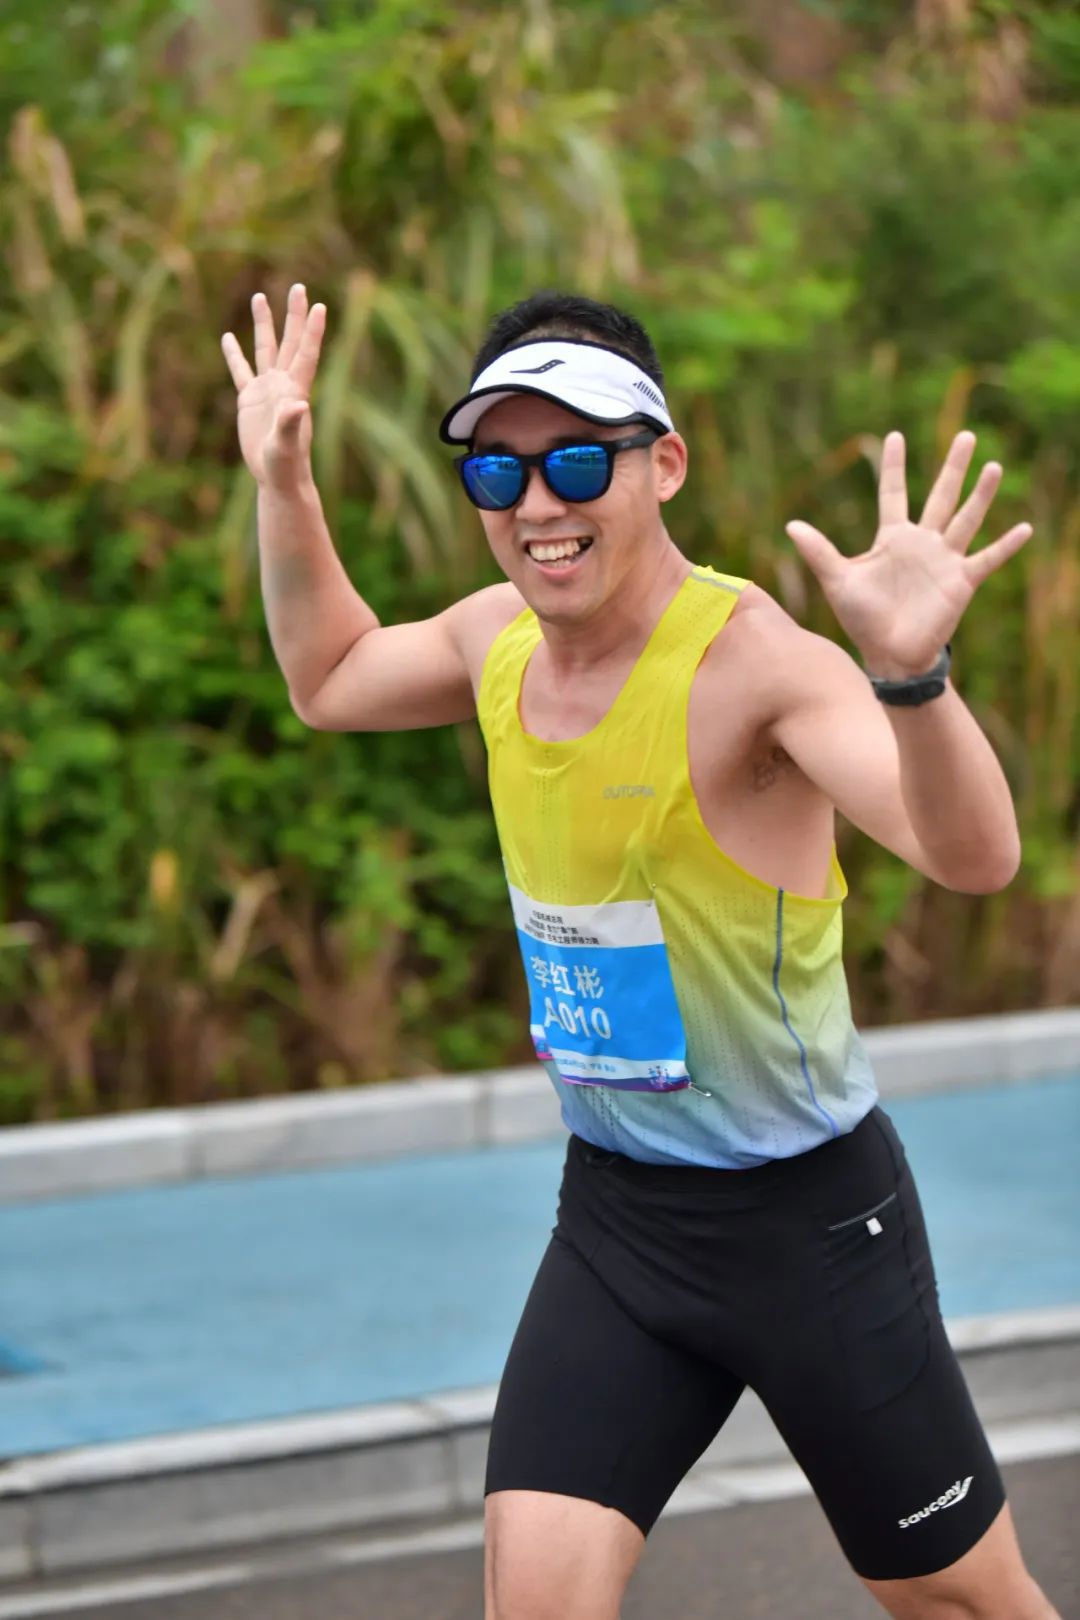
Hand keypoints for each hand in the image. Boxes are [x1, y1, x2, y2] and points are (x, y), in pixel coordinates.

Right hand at [221, 284, 326, 489]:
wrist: (277, 477)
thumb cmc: (286, 464)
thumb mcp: (286, 444)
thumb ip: (290, 424)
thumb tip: (298, 405)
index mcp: (295, 390)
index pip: (305, 354)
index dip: (312, 331)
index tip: (319, 306)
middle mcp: (283, 384)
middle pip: (289, 341)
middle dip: (293, 315)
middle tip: (298, 286)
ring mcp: (266, 390)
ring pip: (265, 349)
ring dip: (264, 323)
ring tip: (260, 296)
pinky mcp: (249, 400)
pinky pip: (240, 370)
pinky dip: (234, 354)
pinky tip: (228, 336)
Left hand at [785, 431, 1032, 678]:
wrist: (889, 655)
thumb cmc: (863, 620)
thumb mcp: (838, 582)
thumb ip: (819, 552)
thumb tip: (790, 525)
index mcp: (892, 539)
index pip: (893, 493)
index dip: (894, 466)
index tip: (895, 435)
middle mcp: (922, 543)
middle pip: (940, 496)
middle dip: (952, 467)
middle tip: (965, 435)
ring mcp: (944, 561)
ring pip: (966, 519)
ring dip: (981, 494)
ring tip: (994, 466)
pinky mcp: (961, 582)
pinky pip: (987, 559)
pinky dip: (1006, 546)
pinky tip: (1024, 528)